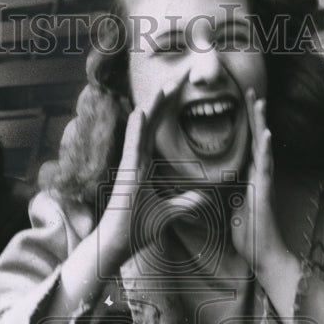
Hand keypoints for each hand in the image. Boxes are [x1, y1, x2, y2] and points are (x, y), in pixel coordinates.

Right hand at [97, 76, 209, 271]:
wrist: (117, 245)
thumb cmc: (136, 231)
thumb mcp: (169, 214)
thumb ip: (185, 203)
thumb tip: (205, 197)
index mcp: (143, 165)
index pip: (156, 129)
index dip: (167, 109)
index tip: (179, 90)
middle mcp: (135, 161)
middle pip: (150, 123)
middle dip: (164, 99)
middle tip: (178, 78)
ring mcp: (130, 166)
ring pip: (141, 129)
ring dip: (153, 107)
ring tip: (166, 87)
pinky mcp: (126, 175)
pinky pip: (132, 147)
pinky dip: (137, 129)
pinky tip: (143, 112)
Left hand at [230, 90, 286, 274]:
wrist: (264, 254)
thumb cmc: (249, 235)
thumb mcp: (230, 210)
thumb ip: (225, 195)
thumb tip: (211, 188)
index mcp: (250, 176)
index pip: (247, 143)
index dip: (244, 123)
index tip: (240, 102)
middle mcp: (260, 174)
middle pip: (256, 136)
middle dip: (253, 112)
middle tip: (250, 87)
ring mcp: (265, 181)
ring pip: (263, 144)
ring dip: (261, 121)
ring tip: (259, 99)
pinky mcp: (266, 191)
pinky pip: (266, 166)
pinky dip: (265, 149)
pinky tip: (266, 132)